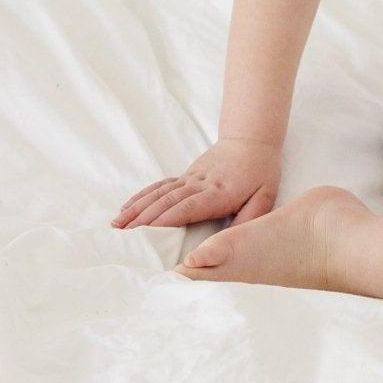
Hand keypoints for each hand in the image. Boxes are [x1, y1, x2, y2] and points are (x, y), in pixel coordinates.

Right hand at [112, 138, 281, 230]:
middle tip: (123, 237)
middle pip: (168, 201)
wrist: (252, 139)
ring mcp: (190, 178)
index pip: (189, 207)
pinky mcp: (185, 175)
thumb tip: (231, 243)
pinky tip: (126, 208)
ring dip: (137, 209)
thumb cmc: (261, 172)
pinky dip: (141, 197)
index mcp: (219, 192)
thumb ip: (250, 219)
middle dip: (144, 219)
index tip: (148, 232)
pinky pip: (160, 186)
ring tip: (117, 225)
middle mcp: (200, 184)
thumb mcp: (265, 197)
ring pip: (159, 193)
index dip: (168, 219)